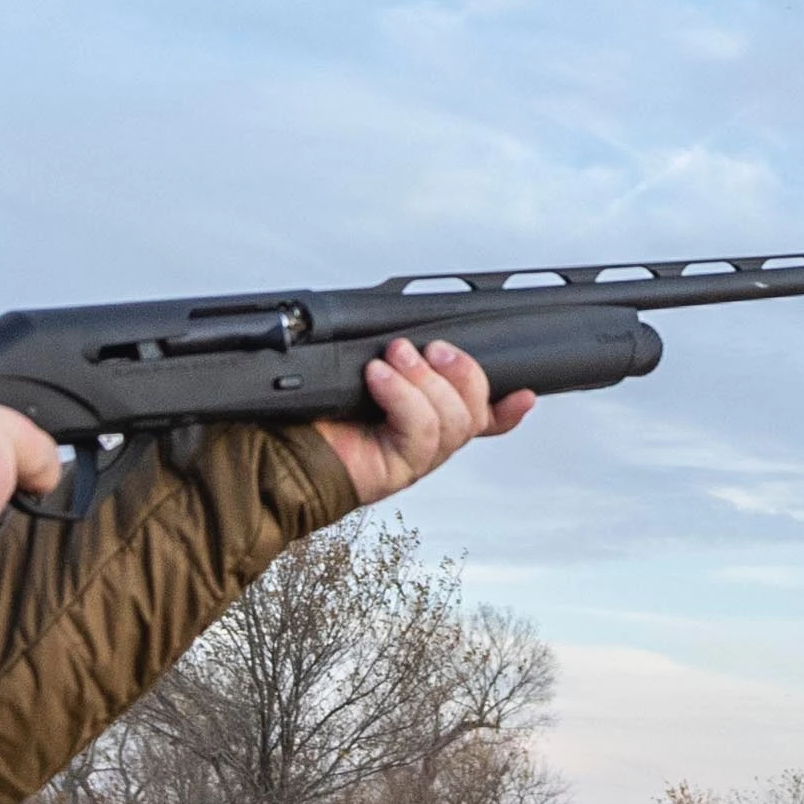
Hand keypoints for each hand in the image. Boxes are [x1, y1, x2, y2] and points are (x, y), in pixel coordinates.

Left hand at [320, 336, 537, 504]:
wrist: (277, 454)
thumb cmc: (310, 416)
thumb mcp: (357, 375)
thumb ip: (392, 360)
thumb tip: (411, 335)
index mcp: (424, 420)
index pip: (480, 418)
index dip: (507, 410)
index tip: (526, 393)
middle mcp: (425, 441)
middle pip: (474, 410)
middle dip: (460, 369)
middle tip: (427, 347)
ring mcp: (414, 457)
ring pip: (453, 419)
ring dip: (424, 380)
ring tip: (391, 358)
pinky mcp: (398, 469)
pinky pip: (420, 432)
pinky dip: (401, 396)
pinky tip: (378, 379)